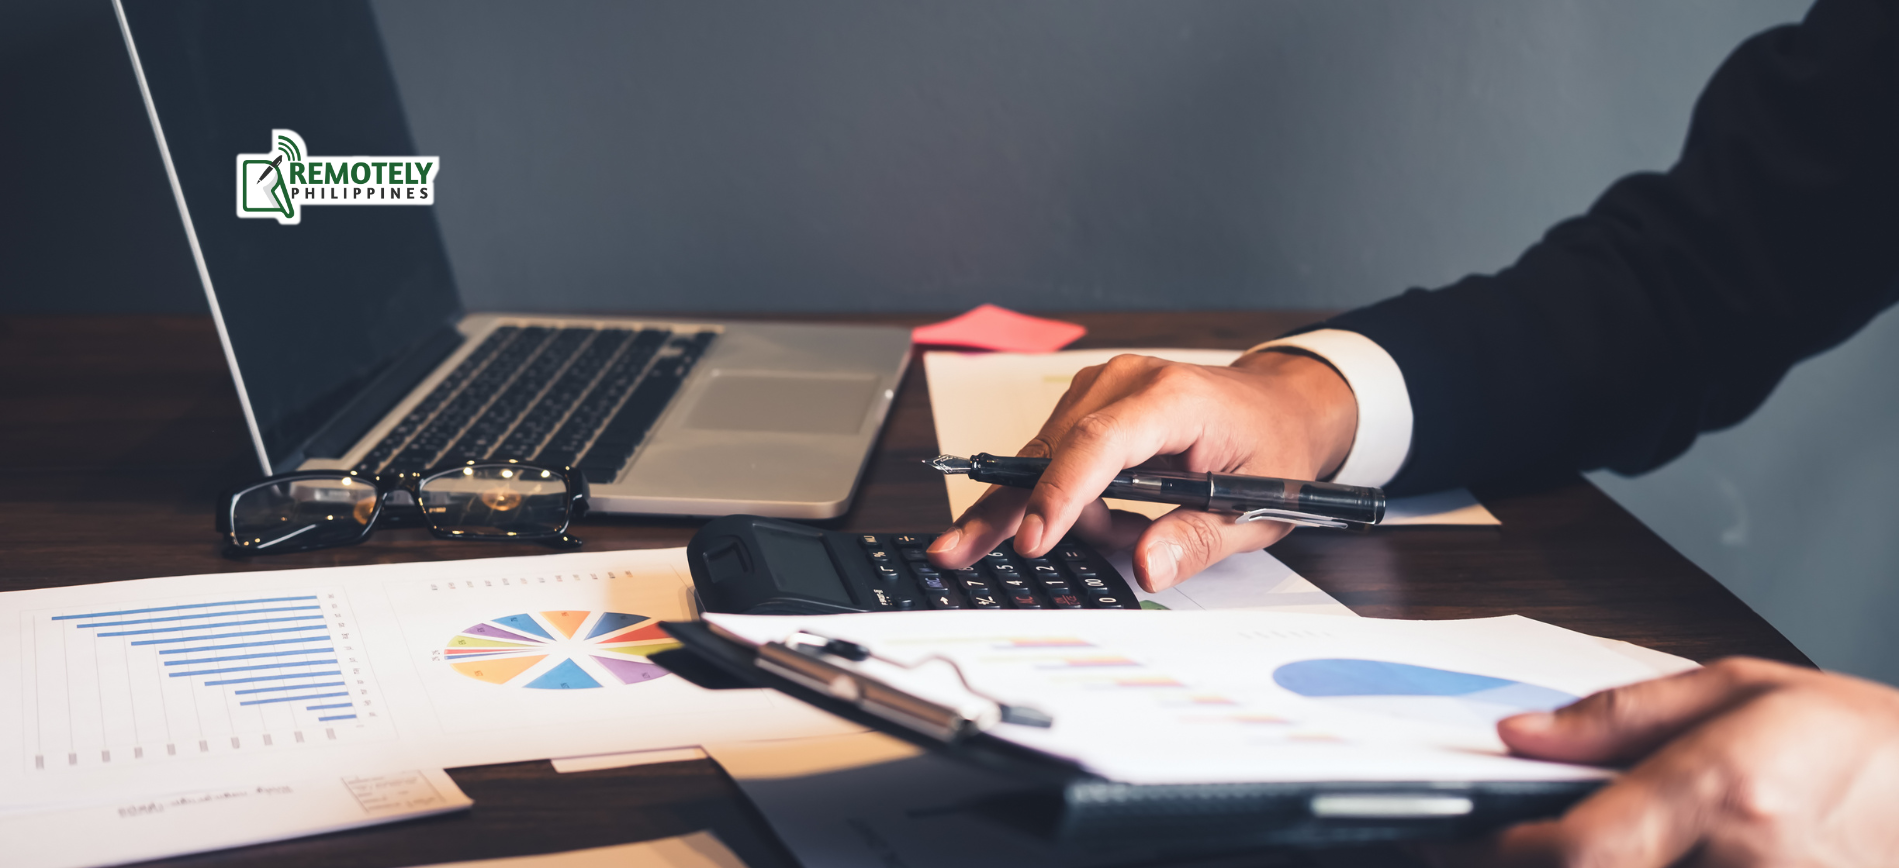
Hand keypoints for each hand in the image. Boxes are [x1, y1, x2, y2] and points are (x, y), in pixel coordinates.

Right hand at [926, 350, 1357, 589]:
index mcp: (1173, 399)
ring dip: (1069, 514)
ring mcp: (1100, 388)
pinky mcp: (1087, 404)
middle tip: (958, 552)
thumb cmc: (1269, 447)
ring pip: (1044, 460)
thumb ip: (1197, 540)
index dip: (1060, 493)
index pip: (1099, 443)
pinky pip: (1054, 458)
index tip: (1033, 540)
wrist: (1277, 407)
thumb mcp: (1256, 509)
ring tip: (1128, 533)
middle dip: (1015, 512)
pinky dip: (1071, 498)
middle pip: (1047, 451)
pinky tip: (1110, 514)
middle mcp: (1126, 382)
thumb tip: (1146, 566)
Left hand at [1436, 657, 1898, 867]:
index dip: (1497, 853)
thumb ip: (1621, 717)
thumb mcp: (1747, 692)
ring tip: (1558, 850)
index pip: (1576, 847)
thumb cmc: (1873, 750)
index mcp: (1730, 795)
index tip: (1455, 841)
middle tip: (1494, 849)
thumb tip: (1520, 734)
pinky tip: (1622, 862)